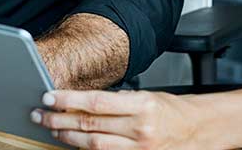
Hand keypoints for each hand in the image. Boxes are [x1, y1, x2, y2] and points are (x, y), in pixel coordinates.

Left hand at [32, 89, 205, 149]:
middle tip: (41, 114)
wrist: (200, 131)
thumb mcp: (147, 97)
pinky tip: (76, 144)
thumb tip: (83, 102)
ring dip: (68, 137)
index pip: (95, 102)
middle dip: (60, 119)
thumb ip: (118, 101)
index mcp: (142, 106)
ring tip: (53, 129)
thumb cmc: (174, 111)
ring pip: (92, 145)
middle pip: (89, 125)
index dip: (68, 100)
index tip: (49, 96)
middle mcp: (139, 130)